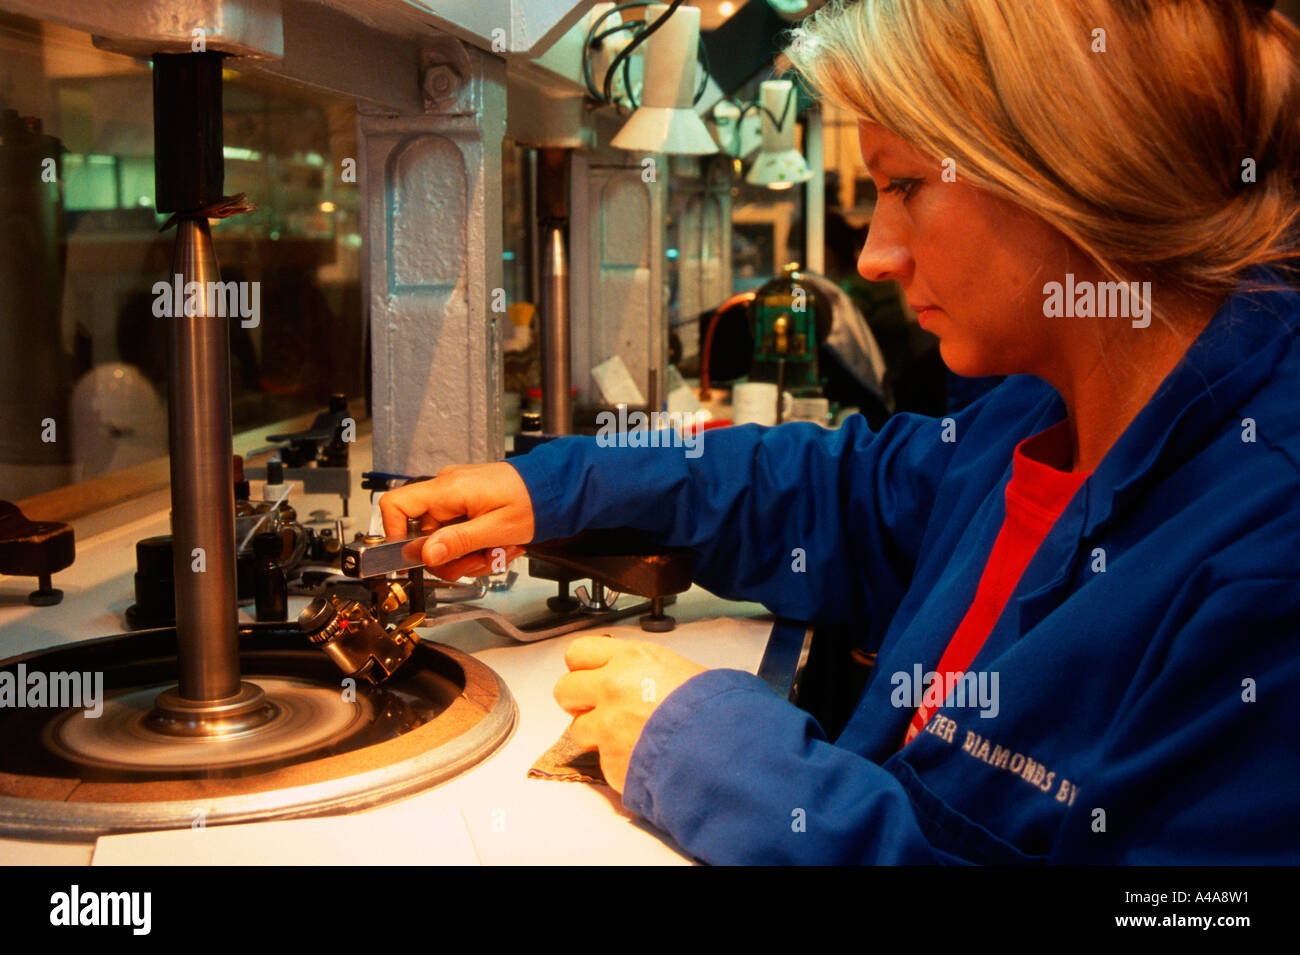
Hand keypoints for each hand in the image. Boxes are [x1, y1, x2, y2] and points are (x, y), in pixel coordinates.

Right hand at [379, 463, 533, 580]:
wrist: (554, 487)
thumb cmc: (532, 501)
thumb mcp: (496, 528)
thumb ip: (458, 541)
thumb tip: (426, 554)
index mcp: (447, 490)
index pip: (395, 505)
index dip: (395, 535)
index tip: (415, 560)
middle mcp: (446, 490)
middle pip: (423, 535)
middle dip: (450, 558)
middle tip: (478, 562)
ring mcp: (455, 497)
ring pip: (443, 539)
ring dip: (468, 555)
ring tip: (497, 552)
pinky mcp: (467, 504)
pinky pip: (459, 533)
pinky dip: (476, 546)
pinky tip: (498, 545)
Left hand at [553, 635, 707, 793]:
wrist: (720, 746)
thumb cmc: (711, 707)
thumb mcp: (678, 668)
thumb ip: (643, 669)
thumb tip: (634, 676)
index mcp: (629, 659)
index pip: (577, 652)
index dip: (583, 666)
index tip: (591, 675)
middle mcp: (610, 689)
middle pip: (564, 690)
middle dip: (578, 701)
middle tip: (600, 707)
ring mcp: (606, 727)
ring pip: (578, 730)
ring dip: (597, 735)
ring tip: (627, 736)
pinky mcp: (610, 761)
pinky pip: (601, 761)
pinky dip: (617, 762)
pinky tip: (640, 757)